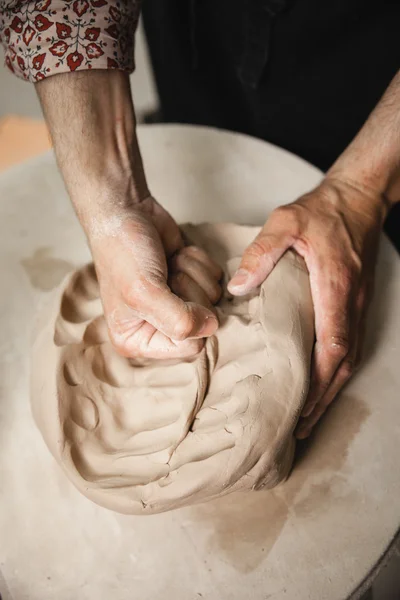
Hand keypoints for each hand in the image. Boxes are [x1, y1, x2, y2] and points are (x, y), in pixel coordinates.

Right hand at [88, 196, 221, 358]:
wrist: (126, 211)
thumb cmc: (124, 252)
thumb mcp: (144, 292)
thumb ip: (179, 320)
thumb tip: (213, 326)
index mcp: (138, 341)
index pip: (190, 349)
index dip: (190, 320)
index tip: (169, 295)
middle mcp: (159, 328)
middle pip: (206, 324)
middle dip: (190, 292)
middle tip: (164, 275)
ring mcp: (178, 304)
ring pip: (214, 299)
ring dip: (193, 274)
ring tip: (166, 264)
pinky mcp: (192, 281)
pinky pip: (217, 279)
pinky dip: (199, 262)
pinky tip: (175, 256)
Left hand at [228, 177, 386, 437]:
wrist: (358, 199)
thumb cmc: (322, 212)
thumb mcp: (285, 222)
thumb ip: (260, 253)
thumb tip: (236, 288)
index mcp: (334, 287)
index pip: (332, 343)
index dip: (318, 379)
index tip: (300, 405)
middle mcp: (350, 303)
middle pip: (343, 362)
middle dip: (323, 397)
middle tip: (299, 426)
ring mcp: (357, 305)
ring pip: (349, 358)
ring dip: (330, 389)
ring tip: (308, 416)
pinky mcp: (355, 303)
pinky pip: (350, 345)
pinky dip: (335, 370)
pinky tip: (320, 382)